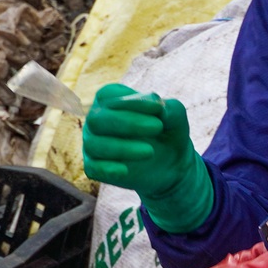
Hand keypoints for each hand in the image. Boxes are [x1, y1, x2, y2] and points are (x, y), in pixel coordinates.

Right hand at [79, 84, 213, 231]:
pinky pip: (92, 168)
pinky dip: (107, 169)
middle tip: (157, 127)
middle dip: (128, 123)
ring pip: (94, 145)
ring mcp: (93, 144)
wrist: (172, 163)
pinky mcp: (95, 167)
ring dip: (122, 148)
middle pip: (98, 120)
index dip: (132, 101)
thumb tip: (156, 107)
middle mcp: (96, 119)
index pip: (109, 96)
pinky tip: (125, 171)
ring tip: (150, 151)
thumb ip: (167, 108)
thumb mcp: (175, 115)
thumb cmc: (168, 129)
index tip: (160, 108)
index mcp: (109, 99)